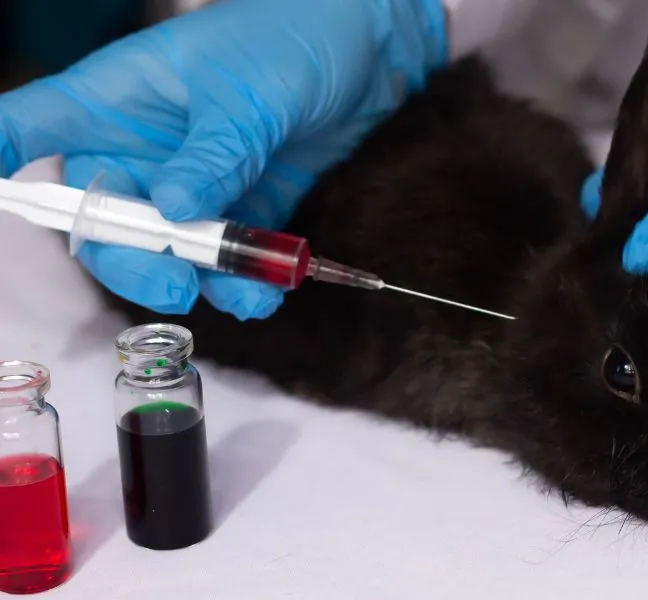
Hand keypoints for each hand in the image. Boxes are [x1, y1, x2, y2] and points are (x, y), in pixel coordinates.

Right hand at [0, 0, 447, 319]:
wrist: (368, 45)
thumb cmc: (292, 36)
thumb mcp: (249, 94)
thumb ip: (212, 155)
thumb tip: (173, 213)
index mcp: (119, 96)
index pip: (34, 124)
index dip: (1, 156)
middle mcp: (147, 144)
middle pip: (106, 217)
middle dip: (133, 260)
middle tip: (171, 287)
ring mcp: (197, 179)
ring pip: (168, 248)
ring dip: (195, 280)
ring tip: (238, 296)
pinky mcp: (245, 202)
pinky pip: (230, 255)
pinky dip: (244, 280)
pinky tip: (264, 294)